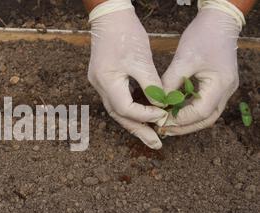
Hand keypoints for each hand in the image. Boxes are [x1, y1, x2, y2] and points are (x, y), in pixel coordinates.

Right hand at [88, 0, 167, 149]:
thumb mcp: (142, 60)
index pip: (126, 109)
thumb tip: (162, 106)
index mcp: (107, 81)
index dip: (146, 115)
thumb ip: (152, 85)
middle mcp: (100, 86)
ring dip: (135, 123)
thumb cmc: (126, 34)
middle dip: (139, 130)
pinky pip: (118, 100)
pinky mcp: (105, 79)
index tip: (164, 114)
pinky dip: (132, 110)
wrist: (110, 16)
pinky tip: (144, 116)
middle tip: (156, 144)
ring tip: (152, 136)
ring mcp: (100, 83)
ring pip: (118, 110)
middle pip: (119, 115)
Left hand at [160, 4, 242, 135]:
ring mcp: (223, 89)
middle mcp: (226, 91)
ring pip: (205, 115)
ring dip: (185, 121)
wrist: (218, 21)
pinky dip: (188, 110)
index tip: (160, 120)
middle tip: (162, 128)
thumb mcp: (183, 59)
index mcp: (221, 84)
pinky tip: (173, 111)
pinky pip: (203, 104)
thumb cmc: (202, 36)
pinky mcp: (217, 86)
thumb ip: (170, 82)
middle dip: (183, 126)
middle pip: (205, 119)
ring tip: (165, 122)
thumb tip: (157, 102)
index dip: (179, 120)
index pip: (200, 112)